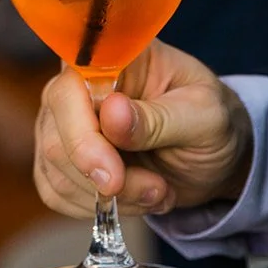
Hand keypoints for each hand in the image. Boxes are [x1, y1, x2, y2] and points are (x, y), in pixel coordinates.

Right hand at [33, 40, 252, 218]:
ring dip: (110, 198)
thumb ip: (159, 117)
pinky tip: (135, 198)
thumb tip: (112, 113)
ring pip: (56, 172)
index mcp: (111, 59)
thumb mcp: (204, 116)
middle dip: (104, 178)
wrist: (211, 154)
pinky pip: (57, 193)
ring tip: (158, 191)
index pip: (69, 90)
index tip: (112, 176)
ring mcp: (62, 124)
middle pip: (56, 138)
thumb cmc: (210, 122)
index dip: (81, 135)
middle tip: (156, 189)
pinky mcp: (60, 161)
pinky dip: (98, 208)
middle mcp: (75, 88)